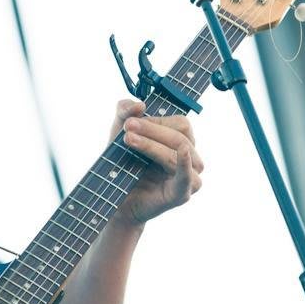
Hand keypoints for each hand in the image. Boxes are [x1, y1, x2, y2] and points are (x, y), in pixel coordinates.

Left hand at [109, 99, 203, 226]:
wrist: (114, 199)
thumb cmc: (122, 164)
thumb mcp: (119, 132)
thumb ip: (125, 111)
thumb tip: (140, 105)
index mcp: (182, 142)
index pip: (181, 124)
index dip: (157, 120)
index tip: (130, 121)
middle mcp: (190, 158)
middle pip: (181, 136)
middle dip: (152, 130)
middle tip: (127, 127)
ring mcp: (189, 177)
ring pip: (180, 151)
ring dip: (153, 144)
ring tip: (128, 140)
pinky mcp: (182, 194)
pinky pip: (189, 178)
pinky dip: (186, 164)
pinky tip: (181, 152)